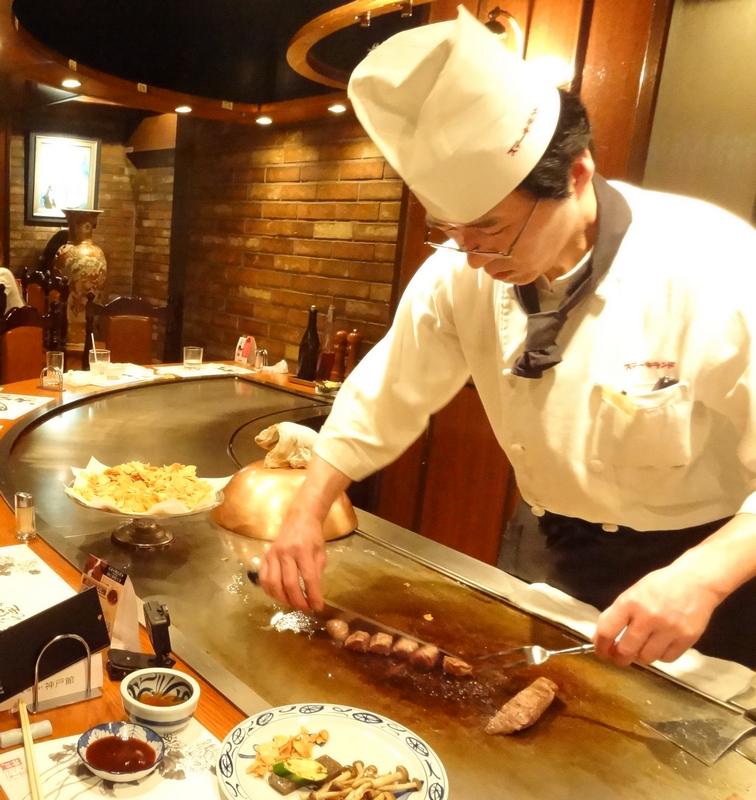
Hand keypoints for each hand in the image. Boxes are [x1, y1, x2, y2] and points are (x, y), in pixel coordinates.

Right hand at [258, 505, 325, 611]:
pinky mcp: (265, 557)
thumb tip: (314, 595)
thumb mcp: (320, 552)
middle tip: (305, 609)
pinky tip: (279, 596)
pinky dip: (269, 591)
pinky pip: (263, 579)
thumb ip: (317, 573)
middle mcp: (285, 552)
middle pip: (289, 584)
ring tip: (292, 604)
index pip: (308, 578)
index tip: (318, 607)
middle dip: (298, 601)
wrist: (299, 518)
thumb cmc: (312, 536)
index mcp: (303, 550)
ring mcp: (272, 555)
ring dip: (283, 599)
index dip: (313, 596)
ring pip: (273, 584)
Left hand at [593, 566, 721, 665]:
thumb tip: (601, 637)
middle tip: (618, 657)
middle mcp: (648, 616)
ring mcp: (669, 629)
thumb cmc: (660, 586)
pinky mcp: (687, 638)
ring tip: (641, 647)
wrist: (695, 581)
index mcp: (630, 602)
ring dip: (640, 656)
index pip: (607, 630)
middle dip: (619, 658)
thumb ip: (618, 614)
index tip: (601, 652)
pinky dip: (660, 656)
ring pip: (646, 658)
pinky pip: (666, 659)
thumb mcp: (633, 593)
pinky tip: (659, 645)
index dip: (600, 646)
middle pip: (626, 651)